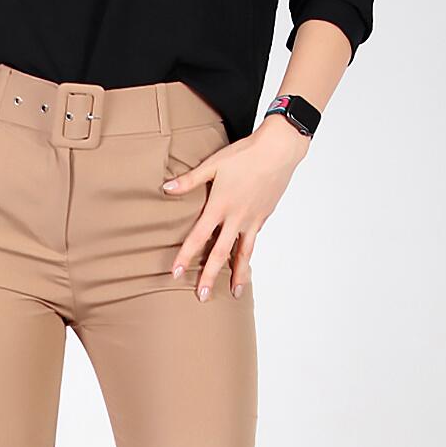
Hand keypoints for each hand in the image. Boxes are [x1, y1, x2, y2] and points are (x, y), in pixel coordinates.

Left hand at [162, 116, 310, 298]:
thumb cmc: (245, 154)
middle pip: (221, 254)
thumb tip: (166, 188)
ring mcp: (252, 220)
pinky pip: (254, 241)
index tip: (176, 273)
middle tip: (202, 296)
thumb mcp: (213, 164)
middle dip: (210, 276)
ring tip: (235, 293)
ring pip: (244, 254)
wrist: (279, 150)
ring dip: (238, 275)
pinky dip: (249, 256)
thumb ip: (189, 180)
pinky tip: (246, 264)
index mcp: (220, 206)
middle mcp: (236, 218)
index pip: (198, 237)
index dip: (186, 256)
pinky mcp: (264, 217)